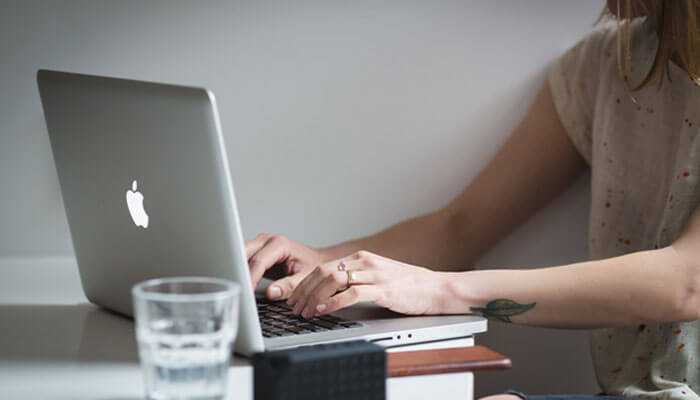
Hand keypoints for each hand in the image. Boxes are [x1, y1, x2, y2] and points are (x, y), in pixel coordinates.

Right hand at [245, 233, 324, 299]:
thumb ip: (289, 286)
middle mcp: (267, 241)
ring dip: (237, 271)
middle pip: (244, 254)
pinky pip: (243, 260)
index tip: (246, 292)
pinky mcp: (256, 252)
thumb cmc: (313, 266)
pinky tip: (241, 283)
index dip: (250, 278)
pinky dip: (240, 272)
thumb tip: (271, 292)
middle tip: (237, 291)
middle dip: (238, 272)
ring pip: (240, 256)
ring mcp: (260, 245)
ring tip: (237, 288)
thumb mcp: (305, 278)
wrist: (316, 261)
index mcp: (280, 244)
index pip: (258, 261)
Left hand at [287, 251, 450, 318]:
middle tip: (294, 307)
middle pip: (323, 272)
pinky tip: (323, 311)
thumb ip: (356, 281)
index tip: (294, 298)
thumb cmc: (409, 286)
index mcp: (362, 258)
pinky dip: (333, 303)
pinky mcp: (384, 290)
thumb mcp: (378, 277)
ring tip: (305, 311)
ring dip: (314, 297)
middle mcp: (366, 262)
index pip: (324, 267)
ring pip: (333, 280)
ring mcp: (375, 275)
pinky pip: (352, 294)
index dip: (305, 283)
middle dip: (304, 291)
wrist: (437, 288)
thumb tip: (331, 293)